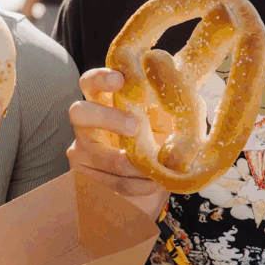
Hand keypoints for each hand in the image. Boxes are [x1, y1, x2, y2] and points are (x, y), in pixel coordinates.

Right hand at [67, 68, 168, 220]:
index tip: (120, 79)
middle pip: (80, 112)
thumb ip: (167, 108)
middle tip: (134, 126)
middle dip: (107, 118)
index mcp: (104, 102)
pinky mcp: (84, 179)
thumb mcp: (163, 122)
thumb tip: (184, 96)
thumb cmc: (156, 142)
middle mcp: (86, 124)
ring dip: (135, 164)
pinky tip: (152, 184)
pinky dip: (137, 186)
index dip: (100, 78)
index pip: (91, 82)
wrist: (151, 183)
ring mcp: (81, 151)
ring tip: (160, 169)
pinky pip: (112, 184)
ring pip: (102, 157)